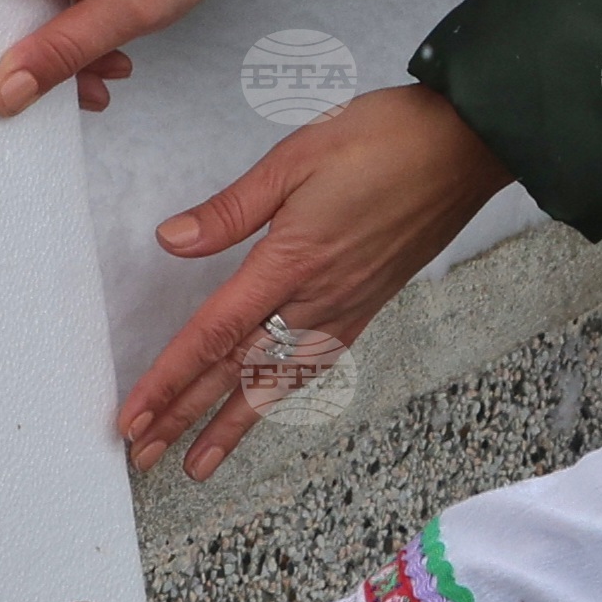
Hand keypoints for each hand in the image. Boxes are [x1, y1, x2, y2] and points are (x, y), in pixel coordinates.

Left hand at [120, 83, 516, 480]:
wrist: (467, 146)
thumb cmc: (386, 139)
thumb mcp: (295, 158)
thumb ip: (231, 208)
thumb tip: (172, 241)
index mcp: (291, 262)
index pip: (215, 334)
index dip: (170, 381)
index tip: (134, 417)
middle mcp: (319, 298)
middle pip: (239, 372)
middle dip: (187, 419)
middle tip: (145, 457)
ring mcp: (347, 307)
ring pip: (278, 380)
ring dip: (233, 424)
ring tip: (200, 462)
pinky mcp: (369, 303)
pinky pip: (316, 363)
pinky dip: (283, 393)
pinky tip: (268, 404)